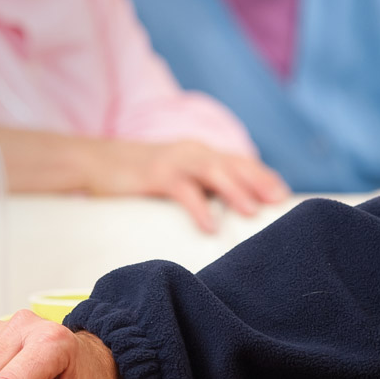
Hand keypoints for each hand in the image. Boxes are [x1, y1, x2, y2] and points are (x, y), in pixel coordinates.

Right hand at [87, 139, 287, 232]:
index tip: (283, 195)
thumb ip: (201, 186)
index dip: (262, 176)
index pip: (239, 161)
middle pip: (233, 164)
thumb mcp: (176, 176)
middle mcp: (192, 152)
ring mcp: (174, 161)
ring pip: (213, 172)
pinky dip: (198, 207)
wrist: (96, 162)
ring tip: (253, 212)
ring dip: (235, 191)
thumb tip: (229, 211)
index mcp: (200, 153)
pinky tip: (210, 226)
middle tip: (279, 201)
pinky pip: (182, 190)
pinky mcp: (154, 175)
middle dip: (258, 181)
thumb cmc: (139, 176)